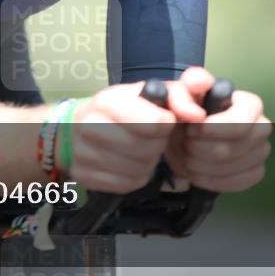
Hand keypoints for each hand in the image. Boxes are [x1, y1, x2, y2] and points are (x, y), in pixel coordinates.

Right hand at [60, 83, 176, 193]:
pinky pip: (126, 184)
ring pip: (138, 169)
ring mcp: (83, 153)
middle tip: (149, 136)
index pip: (154, 123)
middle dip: (157, 145)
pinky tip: (128, 162)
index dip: (166, 124)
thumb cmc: (123, 108)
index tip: (162, 120)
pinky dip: (135, 176)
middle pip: (148, 149)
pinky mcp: (84, 175)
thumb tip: (197, 115)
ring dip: (147, 162)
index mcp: (108, 100)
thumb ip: (181, 95)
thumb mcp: (151, 91)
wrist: (77, 127)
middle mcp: (89, 125)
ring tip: (139, 148)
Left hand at [165, 66, 270, 191]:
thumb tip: (199, 105)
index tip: (192, 130)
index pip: (246, 115)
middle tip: (186, 144)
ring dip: (205, 165)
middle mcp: (260, 125)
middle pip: (240, 144)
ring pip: (239, 165)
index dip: (218, 126)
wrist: (180, 142)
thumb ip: (183, 94)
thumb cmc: (182, 115)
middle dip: (205, 148)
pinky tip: (199, 173)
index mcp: (246, 103)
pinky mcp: (255, 171)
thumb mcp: (175, 97)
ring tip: (188, 157)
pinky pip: (240, 181)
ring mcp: (260, 150)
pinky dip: (214, 180)